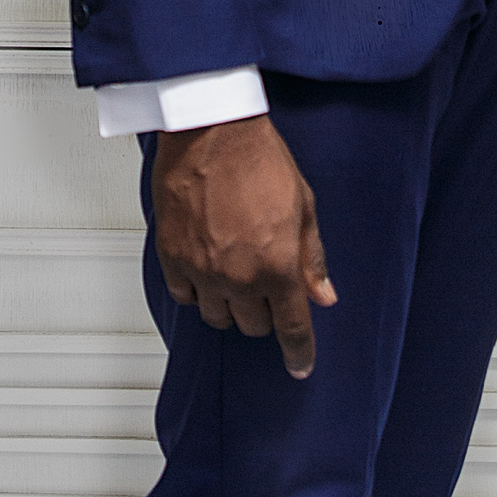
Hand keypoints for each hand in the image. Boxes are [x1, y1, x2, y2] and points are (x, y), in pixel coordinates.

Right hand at [151, 113, 335, 376]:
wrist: (212, 131)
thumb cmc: (259, 159)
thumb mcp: (303, 207)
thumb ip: (312, 258)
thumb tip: (324, 294)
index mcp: (277, 267)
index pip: (291, 328)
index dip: (298, 352)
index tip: (301, 365)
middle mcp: (239, 277)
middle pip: (253, 326)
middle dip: (265, 314)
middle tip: (266, 287)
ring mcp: (202, 270)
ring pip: (217, 317)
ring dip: (230, 305)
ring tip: (235, 276)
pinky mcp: (172, 257)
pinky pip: (185, 296)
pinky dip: (197, 290)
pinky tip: (206, 268)